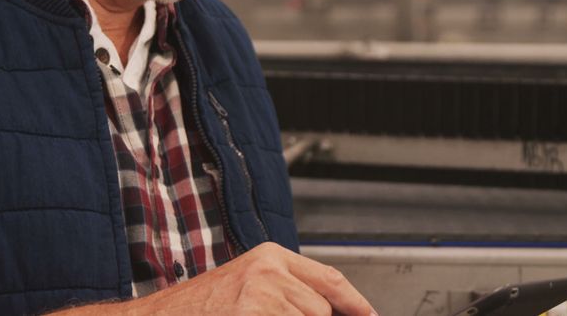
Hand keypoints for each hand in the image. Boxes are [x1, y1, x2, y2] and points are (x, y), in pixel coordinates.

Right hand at [63, 242, 376, 314]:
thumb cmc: (196, 309)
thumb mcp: (244, 287)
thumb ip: (283, 291)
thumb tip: (322, 309)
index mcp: (268, 256)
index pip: (328, 278)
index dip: (356, 302)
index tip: (370, 315)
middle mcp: (268, 269)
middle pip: (320, 307)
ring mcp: (261, 294)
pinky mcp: (253, 313)